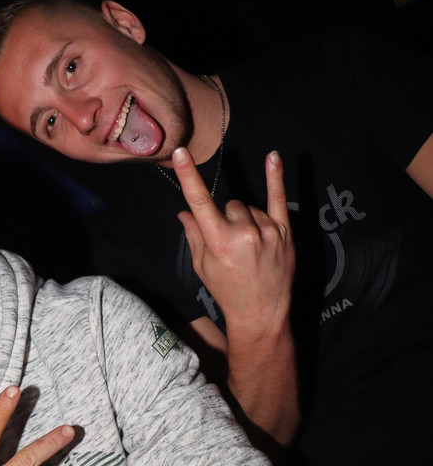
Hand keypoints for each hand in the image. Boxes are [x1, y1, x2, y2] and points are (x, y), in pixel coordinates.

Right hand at [174, 148, 294, 338]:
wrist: (261, 312)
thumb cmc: (228, 291)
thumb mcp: (203, 267)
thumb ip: (194, 235)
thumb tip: (184, 212)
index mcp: (219, 242)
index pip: (199, 201)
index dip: (188, 175)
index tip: (180, 153)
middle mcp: (244, 233)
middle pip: (229, 204)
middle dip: (226, 218)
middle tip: (230, 244)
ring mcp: (267, 230)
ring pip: (248, 207)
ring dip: (245, 218)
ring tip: (248, 246)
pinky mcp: (284, 231)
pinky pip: (278, 197)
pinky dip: (275, 177)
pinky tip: (273, 156)